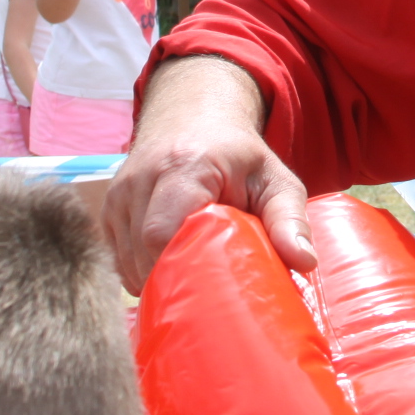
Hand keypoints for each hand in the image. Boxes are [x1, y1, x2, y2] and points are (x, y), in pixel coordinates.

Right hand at [103, 55, 313, 292]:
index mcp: (183, 167)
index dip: (180, 266)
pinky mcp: (108, 209)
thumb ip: (289, 218)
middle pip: (142, 251)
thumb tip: (306, 262)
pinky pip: (117, 258)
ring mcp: (118, 194)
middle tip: (207, 297)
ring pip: (126, 260)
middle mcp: (141, 178)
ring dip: (156, 278)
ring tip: (192, 283)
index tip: (210, 287)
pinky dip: (141, 271)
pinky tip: (169, 270)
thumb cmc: (239, 157)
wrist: (196, 117)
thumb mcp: (275, 180)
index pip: (162, 231)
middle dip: (173, 279)